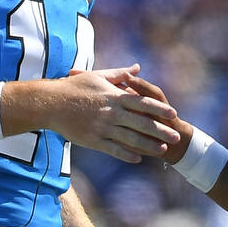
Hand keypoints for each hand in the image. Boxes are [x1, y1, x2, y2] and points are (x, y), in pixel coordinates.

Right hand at [50, 64, 179, 162]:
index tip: (173, 114)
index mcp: (114, 96)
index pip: (143, 103)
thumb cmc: (74, 87)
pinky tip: (138, 159)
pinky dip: (127, 154)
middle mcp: (111, 113)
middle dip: (161, 131)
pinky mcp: (93, 140)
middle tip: (176, 137)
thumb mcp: (98, 76)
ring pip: (131, 139)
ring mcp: (102, 128)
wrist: (50, 103)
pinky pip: (113, 149)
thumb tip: (137, 67)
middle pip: (141, 123)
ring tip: (162, 150)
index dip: (159, 109)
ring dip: (148, 145)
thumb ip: (120, 74)